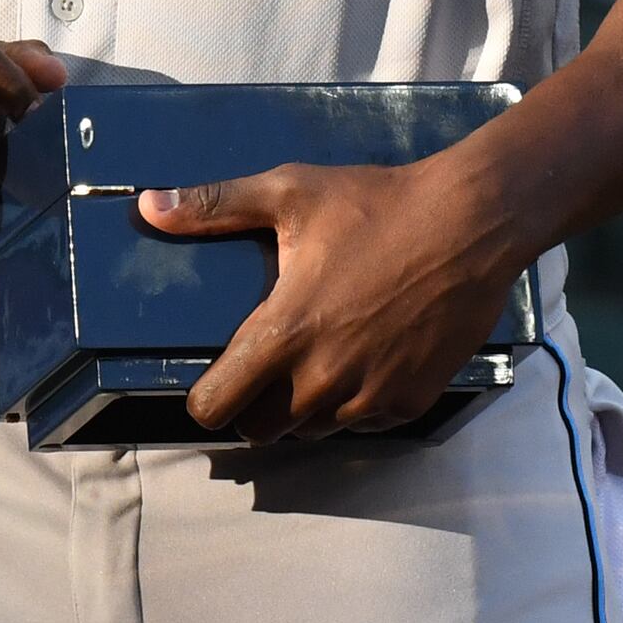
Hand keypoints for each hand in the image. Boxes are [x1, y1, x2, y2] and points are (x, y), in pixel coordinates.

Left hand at [135, 156, 529, 442]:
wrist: (472, 222)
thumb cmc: (378, 203)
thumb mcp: (291, 192)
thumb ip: (215, 205)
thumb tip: (150, 206)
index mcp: (283, 333)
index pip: (216, 407)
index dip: (205, 399)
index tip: (213, 381)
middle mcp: (322, 379)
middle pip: (261, 430)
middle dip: (256, 405)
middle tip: (269, 364)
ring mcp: (368, 396)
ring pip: (314, 429)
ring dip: (307, 406)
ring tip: (321, 356)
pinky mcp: (409, 402)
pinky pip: (364, 422)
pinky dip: (357, 402)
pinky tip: (367, 356)